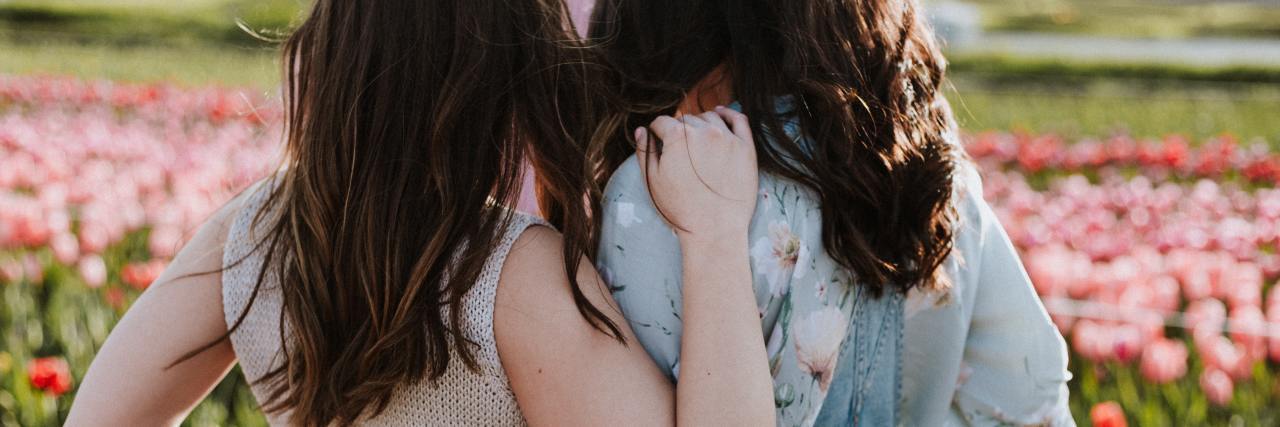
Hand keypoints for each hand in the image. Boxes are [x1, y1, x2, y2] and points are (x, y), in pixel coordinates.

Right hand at [636, 106, 757, 247]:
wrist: (715, 230)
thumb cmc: (681, 209)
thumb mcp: (653, 182)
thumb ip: (645, 152)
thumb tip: (641, 131)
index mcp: (677, 136)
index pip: (661, 122)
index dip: (656, 132)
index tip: (658, 140)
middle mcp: (703, 131)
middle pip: (686, 119)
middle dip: (679, 130)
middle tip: (679, 148)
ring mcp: (727, 138)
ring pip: (710, 117)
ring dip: (701, 123)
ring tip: (698, 137)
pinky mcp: (746, 148)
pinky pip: (739, 120)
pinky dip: (729, 114)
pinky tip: (721, 115)